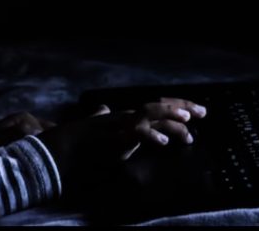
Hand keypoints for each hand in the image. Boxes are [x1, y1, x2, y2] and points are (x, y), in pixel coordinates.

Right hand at [38, 97, 205, 191]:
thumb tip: (103, 108)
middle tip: (204, 112)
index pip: (153, 108)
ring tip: (189, 122)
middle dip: (182, 108)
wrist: (54, 151)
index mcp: (123, 117)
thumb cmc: (72, 142)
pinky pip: (133, 133)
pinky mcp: (110, 137)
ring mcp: (117, 126)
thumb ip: (100, 118)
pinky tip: (162, 141)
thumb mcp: (92, 129)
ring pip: (148, 115)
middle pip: (156, 107)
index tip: (195, 112)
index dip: (174, 106)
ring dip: (169, 117)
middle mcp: (123, 117)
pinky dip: (148, 135)